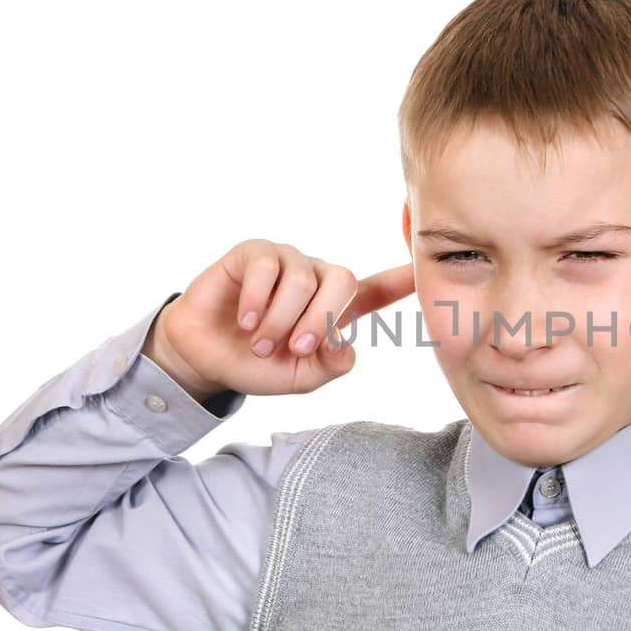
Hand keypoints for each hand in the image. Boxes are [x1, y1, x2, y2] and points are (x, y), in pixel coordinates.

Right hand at [148, 238, 413, 398]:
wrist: (204, 359)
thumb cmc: (256, 366)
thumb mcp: (300, 377)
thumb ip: (331, 365)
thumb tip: (346, 343)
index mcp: (335, 306)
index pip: (378, 289)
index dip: (403, 279)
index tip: (426, 268)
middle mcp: (316, 277)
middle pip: (342, 280)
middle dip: (319, 320)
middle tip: (294, 348)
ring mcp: (286, 261)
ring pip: (303, 280)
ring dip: (280, 320)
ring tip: (259, 342)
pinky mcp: (253, 253)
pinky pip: (267, 269)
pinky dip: (256, 303)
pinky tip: (244, 321)